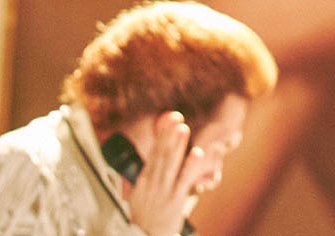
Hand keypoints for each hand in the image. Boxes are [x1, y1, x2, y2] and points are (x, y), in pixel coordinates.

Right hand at [127, 113, 211, 235]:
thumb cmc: (142, 219)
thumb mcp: (137, 197)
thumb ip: (139, 180)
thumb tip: (137, 164)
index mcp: (143, 181)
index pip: (153, 153)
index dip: (161, 135)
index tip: (167, 118)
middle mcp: (152, 183)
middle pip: (160, 155)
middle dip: (168, 134)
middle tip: (175, 115)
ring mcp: (164, 191)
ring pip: (171, 165)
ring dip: (177, 145)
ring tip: (183, 127)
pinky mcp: (175, 201)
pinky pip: (183, 181)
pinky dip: (190, 166)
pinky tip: (197, 152)